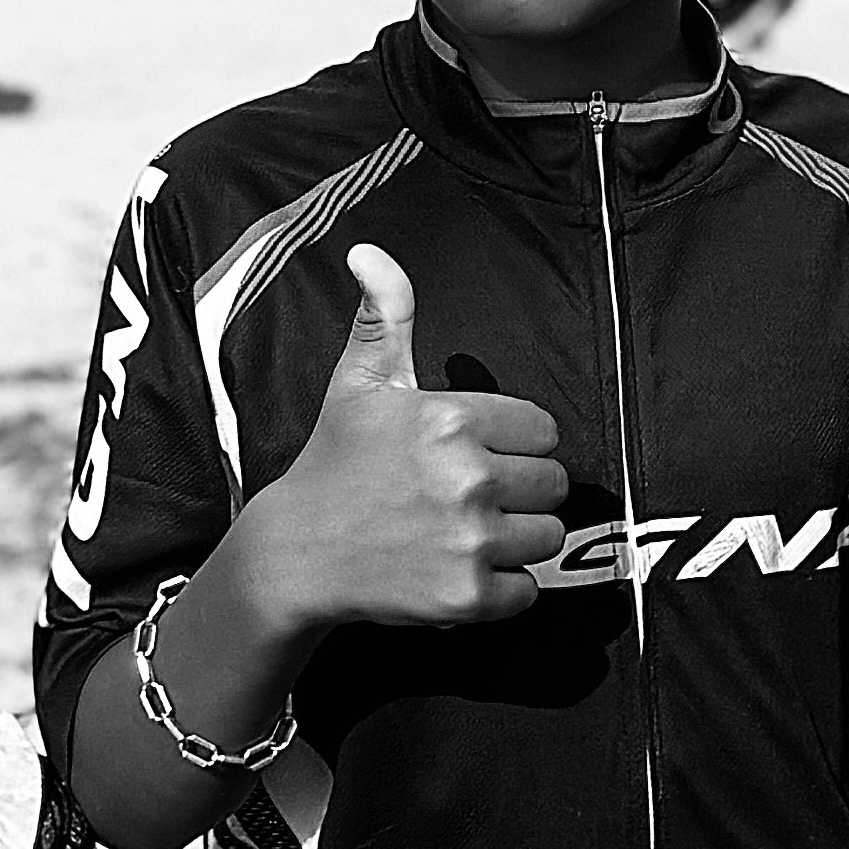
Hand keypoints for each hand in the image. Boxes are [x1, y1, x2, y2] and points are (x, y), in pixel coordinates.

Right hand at [251, 250, 568, 634]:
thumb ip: (385, 315)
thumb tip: (369, 252)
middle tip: (468, 498)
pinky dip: (502, 590)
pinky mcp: (468, 595)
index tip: (478, 455)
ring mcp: (470, 540)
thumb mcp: (358, 382)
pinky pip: (527, 591)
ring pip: (547, 536)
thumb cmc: (332, 466)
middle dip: (519, 492)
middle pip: (553, 484)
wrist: (294, 555)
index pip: (543, 430)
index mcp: (450, 419)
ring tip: (465, 534)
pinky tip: (458, 569)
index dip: (514, 444)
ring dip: (515, 540)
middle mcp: (467, 477)